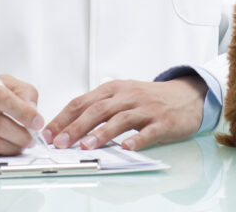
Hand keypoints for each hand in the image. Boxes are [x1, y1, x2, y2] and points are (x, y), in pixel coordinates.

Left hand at [45, 76, 207, 151]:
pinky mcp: (162, 121)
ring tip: (87, 146)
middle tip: (60, 143)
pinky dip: (137, 139)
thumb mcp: (123, 96)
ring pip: (120, 119)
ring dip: (102, 133)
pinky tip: (126, 147)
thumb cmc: (149, 98)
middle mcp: (128, 96)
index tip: (49, 133)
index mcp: (114, 89)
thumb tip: (69, 125)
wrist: (186, 95)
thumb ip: (100, 107)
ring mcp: (145, 108)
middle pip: (98, 110)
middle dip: (76, 127)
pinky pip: (148, 130)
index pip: (83, 102)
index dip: (64, 117)